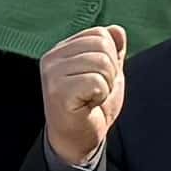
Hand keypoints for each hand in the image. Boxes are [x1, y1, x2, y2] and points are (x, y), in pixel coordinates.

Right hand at [44, 21, 128, 164]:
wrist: (78, 140)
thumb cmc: (91, 107)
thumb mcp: (108, 74)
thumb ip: (112, 51)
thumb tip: (117, 30)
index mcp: (62, 49)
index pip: (100, 33)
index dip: (111, 56)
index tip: (100, 77)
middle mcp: (52, 58)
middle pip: (102, 45)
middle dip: (111, 70)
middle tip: (98, 90)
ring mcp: (52, 74)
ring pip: (101, 63)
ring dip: (107, 84)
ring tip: (93, 97)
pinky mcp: (57, 91)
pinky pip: (96, 82)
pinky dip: (100, 95)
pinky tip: (88, 104)